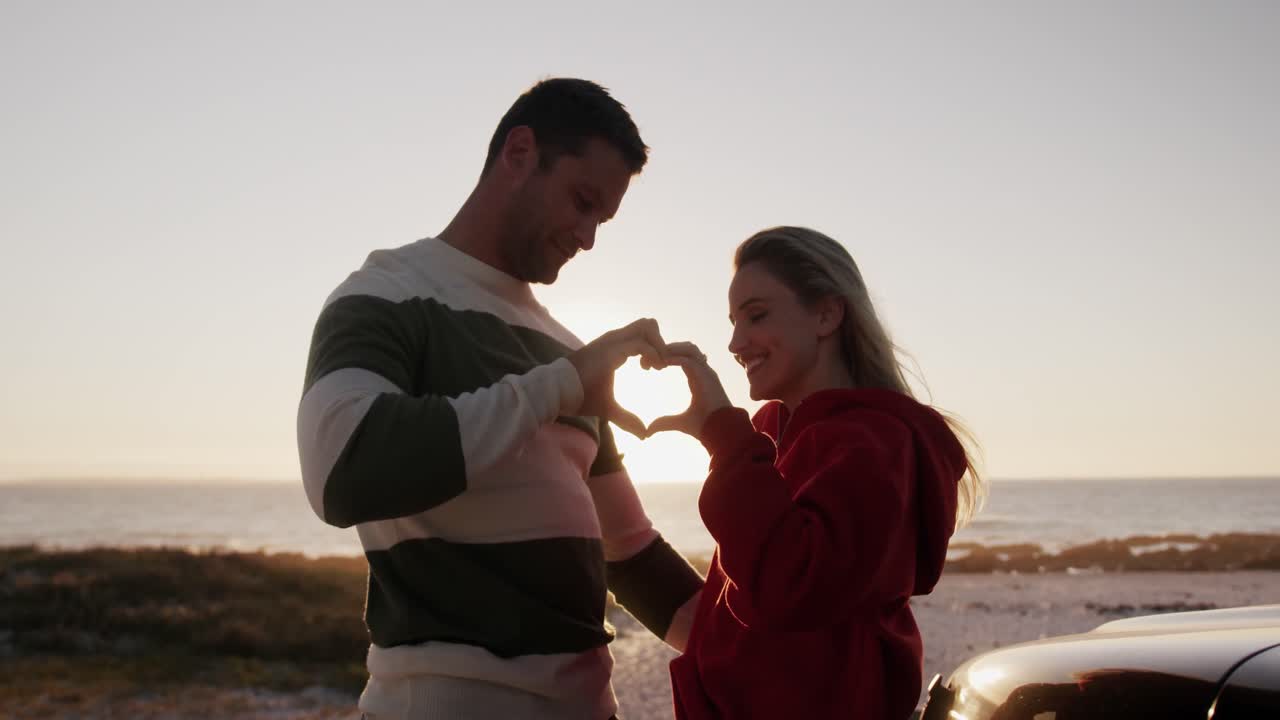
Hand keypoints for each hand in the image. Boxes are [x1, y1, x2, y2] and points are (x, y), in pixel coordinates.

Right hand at [568, 318, 666, 437]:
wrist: (557, 393)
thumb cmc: (579, 396)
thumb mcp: (609, 408)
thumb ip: (626, 418)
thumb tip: (643, 435)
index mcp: (614, 347)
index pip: (642, 334)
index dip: (653, 349)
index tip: (651, 369)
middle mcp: (615, 339)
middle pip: (648, 324)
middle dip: (660, 343)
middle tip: (657, 365)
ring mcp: (613, 341)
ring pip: (647, 326)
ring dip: (658, 346)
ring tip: (656, 366)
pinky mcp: (611, 350)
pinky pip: (641, 344)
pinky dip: (653, 354)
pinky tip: (649, 369)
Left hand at [646, 341, 731, 438]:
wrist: (721, 432)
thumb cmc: (705, 427)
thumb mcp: (680, 423)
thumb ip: (664, 423)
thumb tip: (649, 431)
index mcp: (698, 377)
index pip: (682, 356)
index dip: (666, 355)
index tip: (650, 365)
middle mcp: (703, 371)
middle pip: (685, 347)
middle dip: (666, 348)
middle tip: (647, 359)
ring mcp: (707, 372)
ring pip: (689, 348)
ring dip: (671, 349)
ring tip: (655, 359)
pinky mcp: (707, 376)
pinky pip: (689, 360)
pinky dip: (675, 358)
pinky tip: (662, 364)